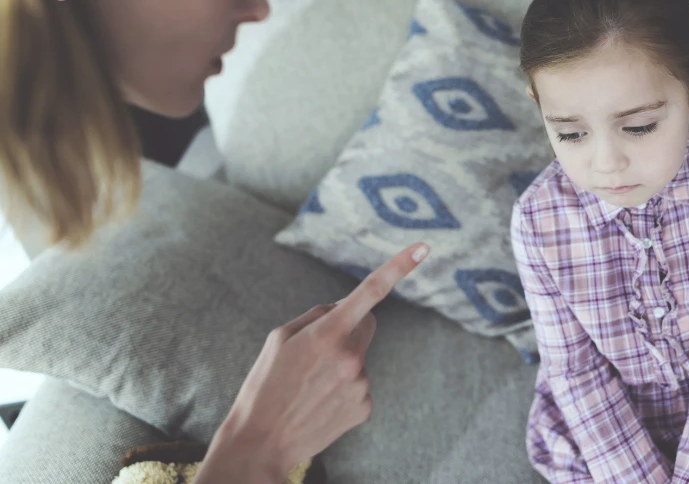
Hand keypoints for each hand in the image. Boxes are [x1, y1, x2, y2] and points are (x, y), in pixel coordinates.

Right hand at [195, 242, 430, 482]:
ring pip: (359, 357)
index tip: (424, 247)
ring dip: (341, 363)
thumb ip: (317, 316)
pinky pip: (359, 383)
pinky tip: (320, 401)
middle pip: (366, 323)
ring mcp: (361, 384)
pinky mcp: (365, 406)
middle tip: (317, 350)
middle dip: (349, 327)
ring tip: (310, 385)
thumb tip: (343, 308)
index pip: (370, 292)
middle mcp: (351, 357)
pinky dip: (343, 387)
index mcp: (328, 333)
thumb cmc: (266, 385)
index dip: (399, 267)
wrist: (263, 441)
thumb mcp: (279, 338)